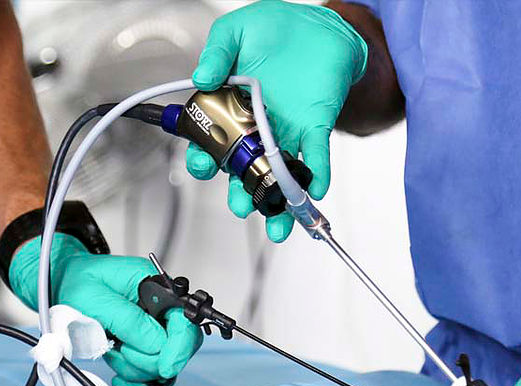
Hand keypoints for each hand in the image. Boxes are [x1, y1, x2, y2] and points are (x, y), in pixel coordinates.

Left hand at [9, 234, 202, 385]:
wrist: (63, 285)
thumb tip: (158, 344)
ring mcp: (154, 330)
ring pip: (163, 365)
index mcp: (157, 288)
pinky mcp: (144, 348)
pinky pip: (153, 378)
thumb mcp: (97, 298)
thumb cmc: (78, 282)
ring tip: (112, 353)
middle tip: (122, 352)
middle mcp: (161, 310)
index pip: (185, 320)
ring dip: (136, 369)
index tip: (166, 366)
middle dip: (151, 360)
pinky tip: (121, 376)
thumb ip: (129, 321)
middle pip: (179, 347)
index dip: (180, 346)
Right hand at [188, 0, 367, 241]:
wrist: (319, 26)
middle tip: (241, 205)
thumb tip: (201, 78)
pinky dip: (317, 173)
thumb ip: (216, 53)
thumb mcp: (234, 32)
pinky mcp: (315, 126)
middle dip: (242, 193)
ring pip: (279, 172)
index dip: (204, 158)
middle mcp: (257, 127)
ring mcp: (286, 130)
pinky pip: (317, 156)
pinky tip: (315, 191)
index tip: (201, 165)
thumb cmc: (274, 28)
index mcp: (231, 109)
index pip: (213, 142)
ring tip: (277, 223)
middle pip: (245, 169)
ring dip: (277, 198)